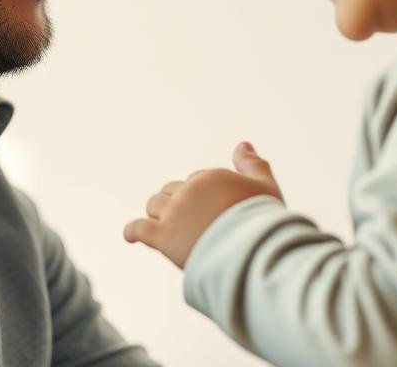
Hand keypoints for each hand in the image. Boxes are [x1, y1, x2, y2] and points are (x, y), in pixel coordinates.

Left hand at [124, 142, 283, 267]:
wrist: (254, 253)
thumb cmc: (264, 224)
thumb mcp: (265, 188)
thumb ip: (254, 164)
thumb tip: (242, 144)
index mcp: (210, 178)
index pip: (197, 181)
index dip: (203, 198)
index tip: (213, 214)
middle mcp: (188, 190)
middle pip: (172, 191)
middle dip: (178, 204)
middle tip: (190, 225)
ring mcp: (174, 213)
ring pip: (154, 205)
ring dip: (158, 215)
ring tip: (169, 230)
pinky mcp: (162, 237)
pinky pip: (137, 229)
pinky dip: (132, 232)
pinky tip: (131, 236)